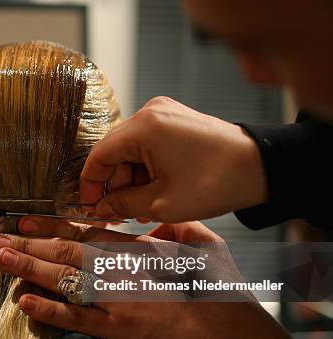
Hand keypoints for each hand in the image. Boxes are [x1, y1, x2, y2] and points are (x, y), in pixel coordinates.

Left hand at [0, 217, 291, 338]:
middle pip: (67, 252)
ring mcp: (116, 299)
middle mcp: (120, 269)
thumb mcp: (200, 244)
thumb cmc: (216, 289)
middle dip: (31, 244)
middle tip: (0, 239)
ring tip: (2, 260)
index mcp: (137, 248)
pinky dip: (49, 310)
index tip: (26, 221)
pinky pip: (76, 318)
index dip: (53, 225)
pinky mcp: (117, 329)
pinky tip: (24, 302)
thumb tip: (153, 222)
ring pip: (65, 279)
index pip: (86, 232)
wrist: (227, 333)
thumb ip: (172, 227)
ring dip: (30, 269)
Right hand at [80, 96, 267, 222]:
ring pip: (130, 151)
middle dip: (114, 185)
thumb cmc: (217, 181)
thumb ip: (122, 205)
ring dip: (131, 180)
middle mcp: (150, 112)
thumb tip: (99, 208)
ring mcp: (164, 113)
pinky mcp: (175, 120)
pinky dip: (146, 169)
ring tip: (142, 208)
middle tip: (117, 213)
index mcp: (144, 127)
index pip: (98, 155)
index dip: (90, 184)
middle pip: (114, 152)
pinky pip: (148, 145)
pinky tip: (154, 191)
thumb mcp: (162, 202)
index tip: (90, 206)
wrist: (261, 168)